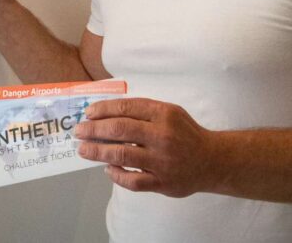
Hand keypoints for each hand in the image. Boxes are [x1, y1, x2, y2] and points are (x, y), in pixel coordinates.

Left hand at [74, 98, 215, 197]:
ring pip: (122, 155)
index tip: (88, 113)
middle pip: (120, 130)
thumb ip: (142, 111)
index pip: (126, 108)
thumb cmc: (185, 133)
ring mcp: (162, 161)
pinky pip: (133, 181)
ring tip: (84, 150)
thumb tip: (106, 113)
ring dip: (98, 152)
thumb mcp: (169, 112)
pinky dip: (117, 175)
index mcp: (163, 114)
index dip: (103, 110)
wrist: (213, 160)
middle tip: (79, 131)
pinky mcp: (163, 183)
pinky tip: (107, 169)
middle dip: (94, 130)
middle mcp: (162, 136)